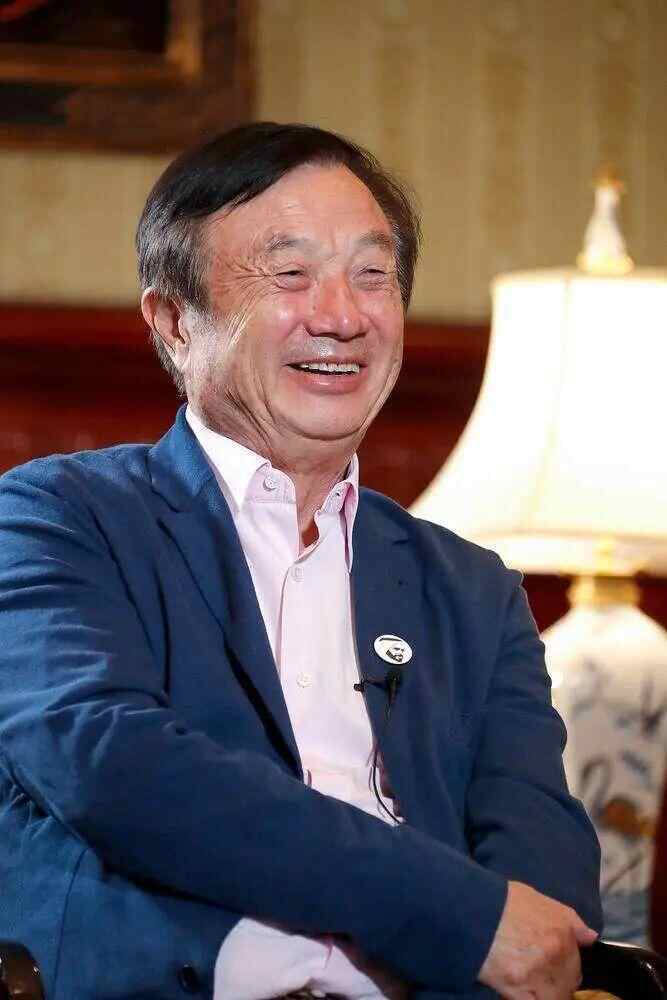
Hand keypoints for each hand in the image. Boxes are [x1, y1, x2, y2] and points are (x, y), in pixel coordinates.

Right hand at [478, 880, 597, 998]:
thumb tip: (591, 937)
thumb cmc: (501, 901)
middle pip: (569, 980)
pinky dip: (530, 998)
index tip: (553, 963)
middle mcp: (556, 952)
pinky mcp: (518, 990)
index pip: (576, 959)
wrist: (470, 911)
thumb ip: (568, 919)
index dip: (564, 963)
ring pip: (556, 996)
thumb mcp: (537, 899)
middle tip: (539, 973)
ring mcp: (539, 973)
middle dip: (558, 980)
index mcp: (562, 929)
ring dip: (547, 993)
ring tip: (529, 983)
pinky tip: (519, 991)